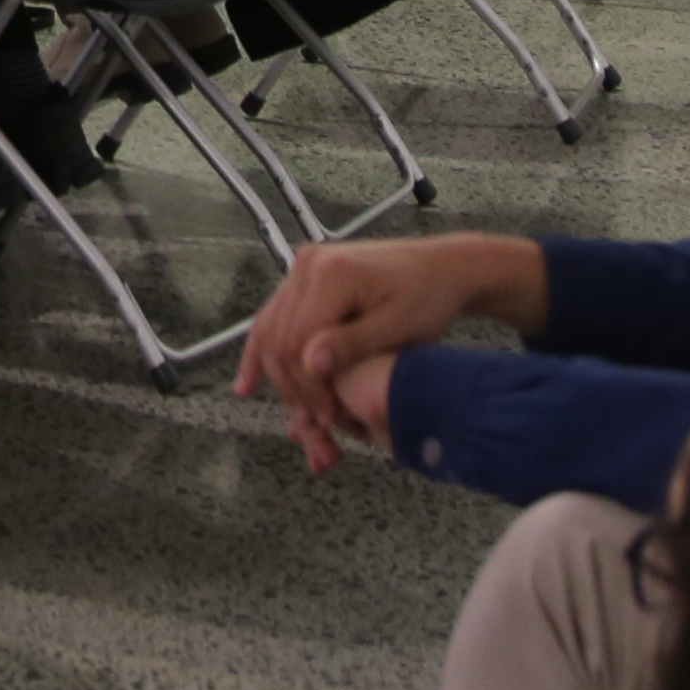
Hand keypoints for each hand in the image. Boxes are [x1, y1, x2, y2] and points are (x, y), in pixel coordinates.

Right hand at [235, 240, 495, 473]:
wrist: (442, 269)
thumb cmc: (428, 298)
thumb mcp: (398, 326)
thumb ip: (352, 344)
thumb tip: (309, 364)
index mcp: (331, 273)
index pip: (298, 341)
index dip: (310, 386)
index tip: (332, 418)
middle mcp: (307, 264)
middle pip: (279, 339)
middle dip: (295, 388)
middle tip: (319, 426)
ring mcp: (302, 269)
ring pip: (269, 332)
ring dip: (278, 379)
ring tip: (296, 417)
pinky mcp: (303, 279)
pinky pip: (273, 320)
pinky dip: (261, 355)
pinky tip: (247, 386)